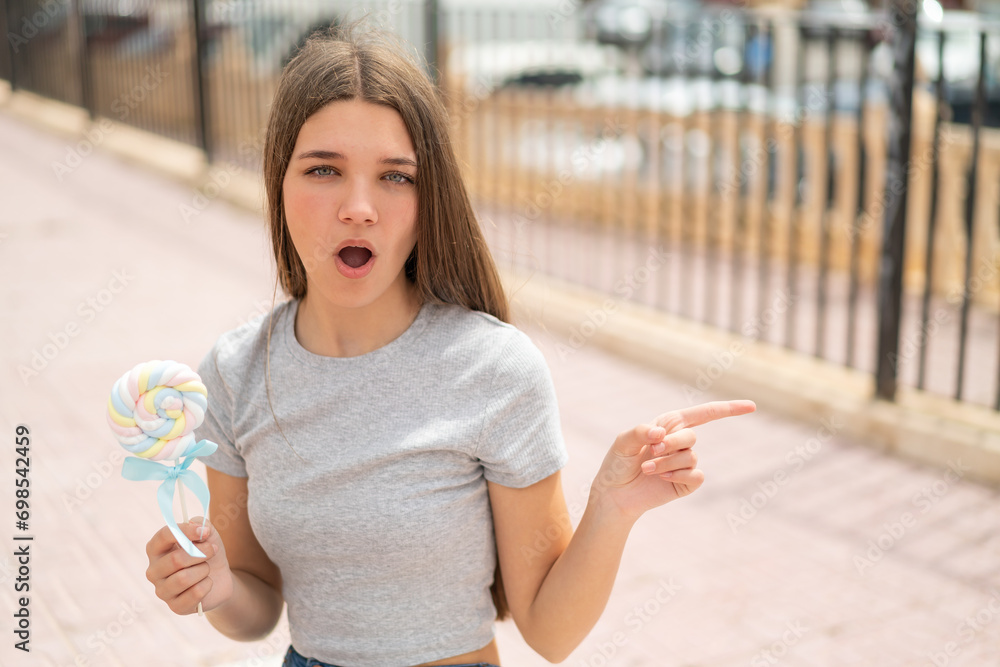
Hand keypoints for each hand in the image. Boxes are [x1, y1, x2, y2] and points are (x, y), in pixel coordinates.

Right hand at [145, 517, 233, 614]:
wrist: (219, 577)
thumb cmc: (207, 552)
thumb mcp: (207, 533)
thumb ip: (200, 524)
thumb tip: (194, 525)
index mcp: (156, 549)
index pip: (164, 535)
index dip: (186, 532)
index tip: (205, 532)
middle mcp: (153, 570)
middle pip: (176, 560)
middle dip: (201, 553)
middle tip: (213, 549)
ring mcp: (162, 591)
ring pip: (183, 578)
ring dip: (204, 570)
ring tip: (206, 568)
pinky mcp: (175, 607)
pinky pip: (194, 594)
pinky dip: (207, 585)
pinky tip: (207, 583)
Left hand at [591, 400, 755, 522]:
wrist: (615, 494)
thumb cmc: (617, 464)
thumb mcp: (623, 441)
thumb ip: (640, 431)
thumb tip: (662, 434)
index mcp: (669, 425)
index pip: (704, 414)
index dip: (728, 409)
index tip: (752, 406)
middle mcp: (681, 441)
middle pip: (690, 437)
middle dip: (670, 444)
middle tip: (650, 452)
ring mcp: (685, 463)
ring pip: (690, 457)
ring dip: (666, 463)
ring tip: (647, 468)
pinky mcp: (686, 483)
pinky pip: (695, 476)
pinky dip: (677, 476)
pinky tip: (661, 478)